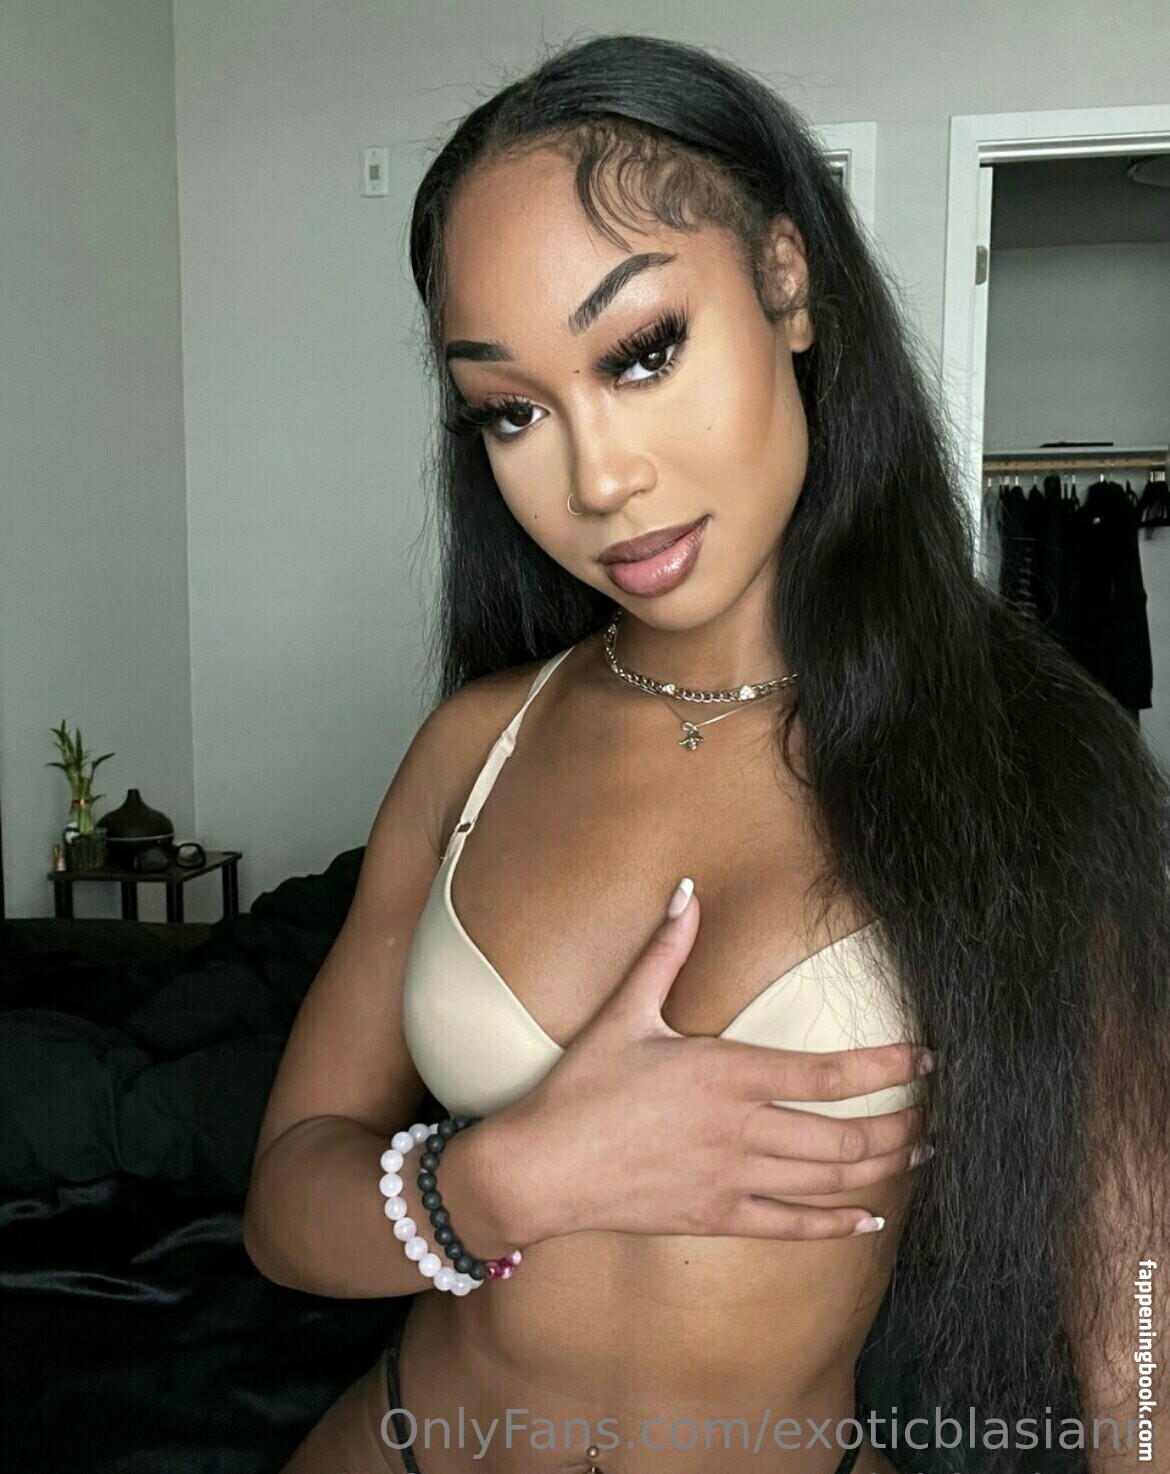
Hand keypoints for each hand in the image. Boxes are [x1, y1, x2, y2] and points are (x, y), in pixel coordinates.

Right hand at [486, 880, 932, 1245]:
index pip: (828, 1074)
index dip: (886, 1069)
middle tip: (938, 1119)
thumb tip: (687, 890)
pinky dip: (836, 1224)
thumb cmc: (582, 1088)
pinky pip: (791, 1225)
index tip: (926, 1060)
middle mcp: (742, 1130)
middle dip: (900, 1128)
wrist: (543, 1169)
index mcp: (727, 1074)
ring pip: (828, 1181)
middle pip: (844, 1136)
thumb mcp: (625, 1013)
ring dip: (882, 1170)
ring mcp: (733, 1179)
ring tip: (920, 1157)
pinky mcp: (717, 1215)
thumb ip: (666, 952)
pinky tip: (868, 1221)